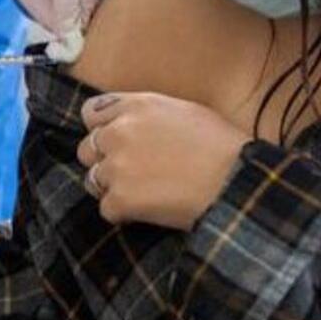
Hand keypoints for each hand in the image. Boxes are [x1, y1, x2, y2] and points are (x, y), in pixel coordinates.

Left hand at [75, 92, 248, 229]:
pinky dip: (124, 213)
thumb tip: (129, 123)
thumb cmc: (220, 145)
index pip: (90, 113)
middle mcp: (118, 132)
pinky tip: (149, 209)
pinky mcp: (119, 199)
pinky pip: (106, 209)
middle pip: (86, 149)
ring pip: (92, 180)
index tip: (115, 141)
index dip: (101, 128)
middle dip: (104, 160)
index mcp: (135, 106)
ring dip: (112, 188)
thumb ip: (145, 114)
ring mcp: (116, 166)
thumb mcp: (183, 111)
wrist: (234, 181)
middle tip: (133, 172)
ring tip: (144, 192)